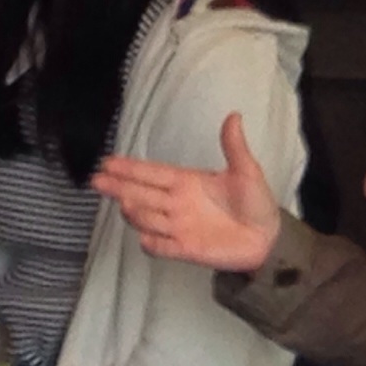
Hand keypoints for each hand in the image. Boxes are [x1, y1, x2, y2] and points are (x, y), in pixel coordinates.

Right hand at [92, 112, 280, 271]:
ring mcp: (179, 227)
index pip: (153, 173)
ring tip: (126, 202)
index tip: (107, 162)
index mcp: (187, 182)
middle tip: (98, 180)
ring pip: (148, 219)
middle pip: (141, 194)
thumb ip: (235, 147)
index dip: (131, 168)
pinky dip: (154, 243)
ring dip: (137, 212)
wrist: (267, 236)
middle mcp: (177, 203)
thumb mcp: (247, 170)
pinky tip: (146, 237)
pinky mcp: (186, 249)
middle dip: (119, 186)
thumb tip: (234, 116)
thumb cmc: (254, 201)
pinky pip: (163, 247)